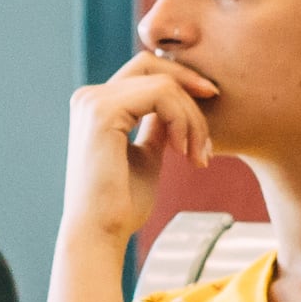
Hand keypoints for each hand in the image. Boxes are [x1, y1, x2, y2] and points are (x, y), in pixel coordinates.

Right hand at [64, 51, 217, 243]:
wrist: (101, 235)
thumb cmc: (123, 205)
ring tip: (197, 155)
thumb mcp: (147, 156)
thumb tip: (175, 107)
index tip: (211, 107)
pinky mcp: (102, 112)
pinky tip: (182, 152)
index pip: (145, 72)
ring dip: (191, 117)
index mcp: (97, 105)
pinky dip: (182, 120)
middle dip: (191, 89)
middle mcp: (89, 97)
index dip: (181, 83)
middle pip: (153, 66)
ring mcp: (93, 101)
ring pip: (163, 83)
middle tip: (209, 131)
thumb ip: (156, 128)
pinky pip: (160, 95)